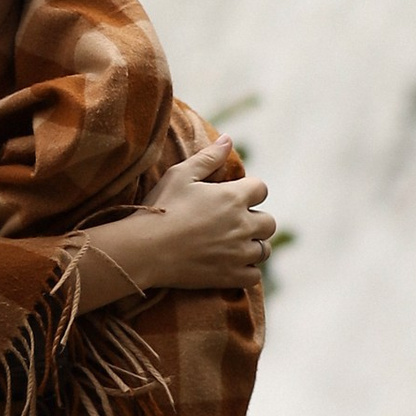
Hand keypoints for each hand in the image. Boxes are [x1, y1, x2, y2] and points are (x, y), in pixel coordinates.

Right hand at [140, 141, 274, 287]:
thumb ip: (208, 157)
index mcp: (233, 197)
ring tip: (234, 244)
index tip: (235, 196)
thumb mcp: (181, 175)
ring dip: (254, 245)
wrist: (146, 249)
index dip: (250, 191)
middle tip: (235, 222)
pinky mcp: (230, 276)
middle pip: (269, 222)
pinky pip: (254, 275)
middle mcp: (243, 225)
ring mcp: (239, 253)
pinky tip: (232, 265)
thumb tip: (229, 139)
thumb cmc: (161, 208)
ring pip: (264, 249)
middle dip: (256, 220)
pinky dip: (247, 270)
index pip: (261, 189)